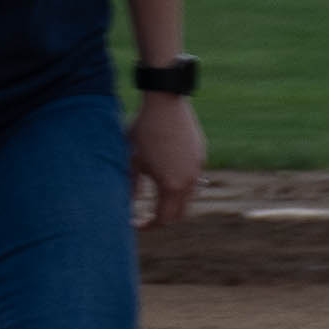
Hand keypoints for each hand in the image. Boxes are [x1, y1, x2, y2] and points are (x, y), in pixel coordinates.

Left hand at [129, 95, 204, 226]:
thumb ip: (131, 188)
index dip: (149, 226)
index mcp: (171, 185)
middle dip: (163, 218)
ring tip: (157, 196)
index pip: (164, 219)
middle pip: (180, 214)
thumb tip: (127, 208)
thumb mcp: (132, 161)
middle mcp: (189, 180)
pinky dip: (182, 184)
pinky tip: (167, 173)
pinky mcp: (201, 155)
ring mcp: (198, 168)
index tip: (137, 225)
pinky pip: (193, 178)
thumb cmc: (144, 131)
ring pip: (189, 197)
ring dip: (174, 202)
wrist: (165, 102)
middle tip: (147, 216)